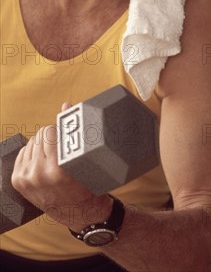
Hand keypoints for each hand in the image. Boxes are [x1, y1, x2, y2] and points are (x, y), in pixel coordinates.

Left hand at [11, 106, 111, 230]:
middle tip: (61, 148)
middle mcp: (39, 174)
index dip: (60, 130)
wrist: (77, 211)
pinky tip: (43, 162)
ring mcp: (27, 178)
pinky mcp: (18, 181)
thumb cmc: (85, 182)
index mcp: (58, 168)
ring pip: (31, 143)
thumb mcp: (83, 158)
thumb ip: (72, 130)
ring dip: (42, 146)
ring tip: (53, 157)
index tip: (67, 136)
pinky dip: (33, 154)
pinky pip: (23, 153)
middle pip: (40, 135)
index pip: (50, 132)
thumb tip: (66, 105)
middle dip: (51, 137)